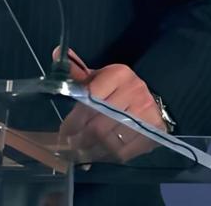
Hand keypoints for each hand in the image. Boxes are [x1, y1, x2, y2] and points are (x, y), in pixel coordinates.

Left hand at [52, 48, 166, 163]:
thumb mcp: (98, 77)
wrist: (147, 100)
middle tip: (70, 146)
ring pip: (111, 141)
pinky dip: (107, 157)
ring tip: (81, 153)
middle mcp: (135, 91)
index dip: (75, 119)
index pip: (91, 99)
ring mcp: (147, 113)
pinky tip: (98, 156)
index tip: (64, 131)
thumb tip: (56, 53)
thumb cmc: (116, 88)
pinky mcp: (154, 132)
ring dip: (92, 151)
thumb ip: (77, 72)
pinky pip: (125, 152)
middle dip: (81, 138)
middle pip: (100, 123)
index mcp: (118, 74)